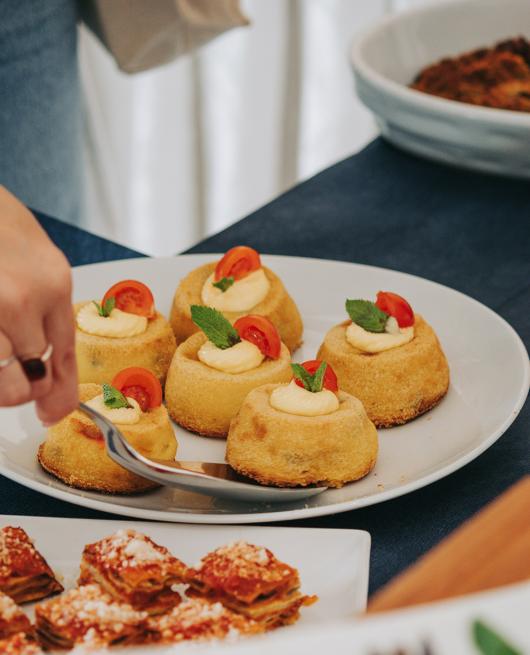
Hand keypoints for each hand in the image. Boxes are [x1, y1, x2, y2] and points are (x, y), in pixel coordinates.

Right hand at [0, 187, 77, 423]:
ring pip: (1, 373)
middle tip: (12, 382)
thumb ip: (45, 307)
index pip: (64, 352)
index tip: (53, 411)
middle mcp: (23, 298)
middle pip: (32, 373)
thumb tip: (43, 359)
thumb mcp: (37, 257)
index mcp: (53, 282)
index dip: (60, 390)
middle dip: (21, 387)